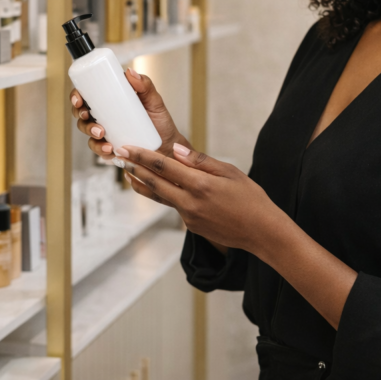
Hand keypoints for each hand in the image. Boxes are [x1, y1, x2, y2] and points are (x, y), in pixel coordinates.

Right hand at [70, 67, 189, 164]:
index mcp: (111, 101)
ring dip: (90, 132)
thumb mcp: (154, 101)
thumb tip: (130, 72)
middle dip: (80, 115)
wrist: (168, 146)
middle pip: (81, 113)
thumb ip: (145, 85)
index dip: (76, 96)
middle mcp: (104, 116)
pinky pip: (98, 149)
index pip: (87, 95)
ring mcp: (106, 133)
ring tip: (102, 134)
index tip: (79, 99)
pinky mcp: (110, 148)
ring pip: (87, 132)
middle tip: (88, 115)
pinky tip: (109, 149)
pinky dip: (100, 149)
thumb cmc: (160, 122)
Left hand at [115, 143, 285, 254]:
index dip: (142, 156)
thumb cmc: (251, 199)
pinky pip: (174, 206)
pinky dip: (165, 195)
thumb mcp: (230, 172)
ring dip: (143, 184)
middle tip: (119, 156)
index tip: (126, 147)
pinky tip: (161, 187)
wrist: (262, 232)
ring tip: (129, 173)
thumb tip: (177, 152)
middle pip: (154, 183)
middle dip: (135, 168)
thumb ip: (201, 162)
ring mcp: (189, 217)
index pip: (163, 167)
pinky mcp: (191, 226)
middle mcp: (190, 203)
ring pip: (160, 197)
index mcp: (200, 185)